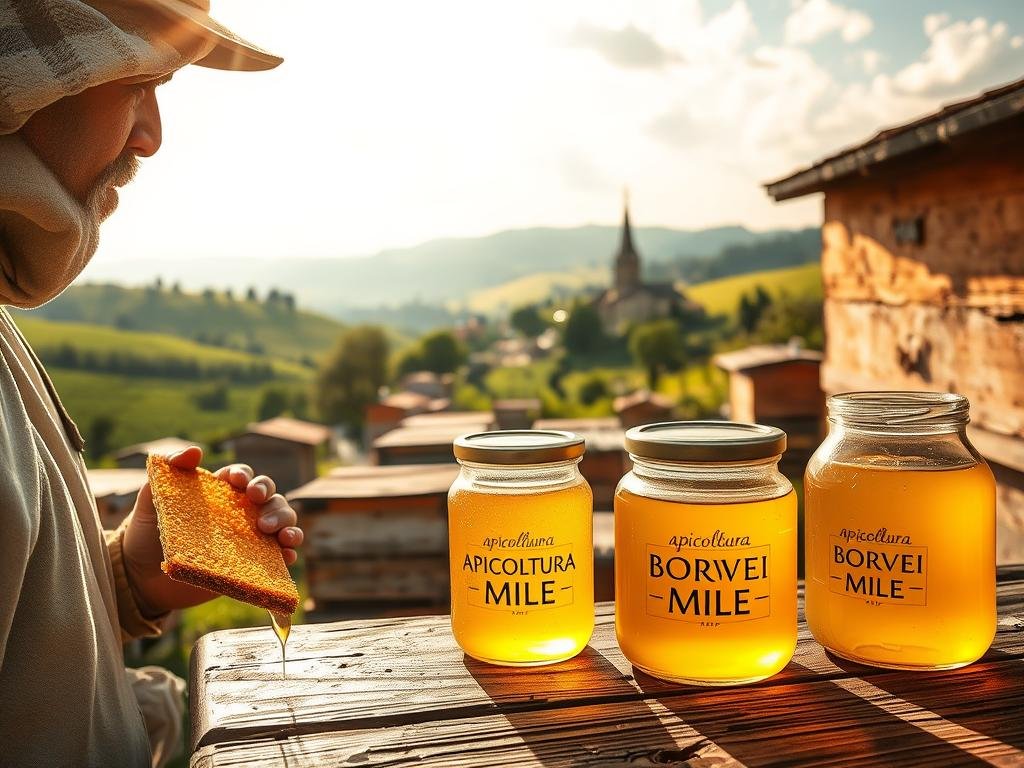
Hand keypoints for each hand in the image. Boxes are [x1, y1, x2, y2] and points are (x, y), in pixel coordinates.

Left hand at [122, 446, 303, 615]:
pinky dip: (288, 552)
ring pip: (282, 521)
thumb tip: (195, 451)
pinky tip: (286, 554)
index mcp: (220, 493)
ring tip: (280, 534)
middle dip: (271, 499)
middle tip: (259, 510)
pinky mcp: (251, 564)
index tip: (238, 484)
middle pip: (270, 497)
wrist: (141, 578)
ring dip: (287, 522)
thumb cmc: (146, 532)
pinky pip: (279, 555)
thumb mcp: (151, 497)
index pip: (243, 476)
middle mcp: (239, 512)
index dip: (246, 476)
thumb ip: (170, 468)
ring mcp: (248, 538)